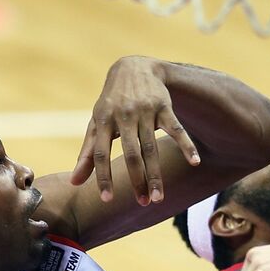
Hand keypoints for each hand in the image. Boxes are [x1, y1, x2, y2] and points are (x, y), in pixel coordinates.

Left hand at [70, 56, 201, 204]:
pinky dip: (186, 145)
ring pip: (152, 147)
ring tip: (158, 198)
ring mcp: (145, 111)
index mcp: (103, 121)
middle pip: (131, 154)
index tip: (107, 199)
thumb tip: (74, 183)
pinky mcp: (164, 107)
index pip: (101, 153)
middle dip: (137, 179)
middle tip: (143, 203)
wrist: (133, 67)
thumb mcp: (96, 124)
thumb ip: (88, 154)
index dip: (103, 176)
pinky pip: (176, 129)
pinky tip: (195, 162)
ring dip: (156, 174)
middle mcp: (124, 116)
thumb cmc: (111, 103)